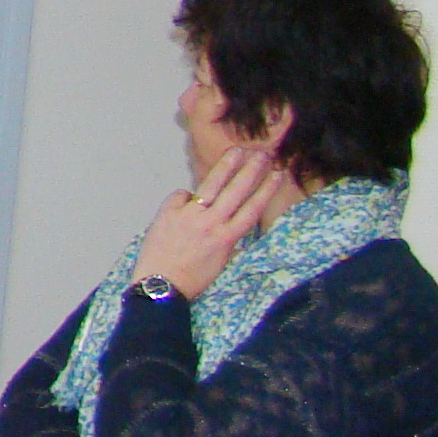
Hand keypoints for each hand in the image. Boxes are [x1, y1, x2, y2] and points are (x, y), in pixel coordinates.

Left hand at [131, 146, 293, 299]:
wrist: (160, 285)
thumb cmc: (193, 279)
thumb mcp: (222, 262)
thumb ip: (229, 239)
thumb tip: (234, 221)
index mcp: (227, 238)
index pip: (252, 208)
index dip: (267, 190)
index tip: (278, 174)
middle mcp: (211, 223)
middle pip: (236, 190)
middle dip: (252, 170)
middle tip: (262, 153)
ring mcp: (188, 216)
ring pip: (211, 186)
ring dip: (226, 166)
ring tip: (237, 151)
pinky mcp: (167, 213)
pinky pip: (180, 195)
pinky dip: (185, 196)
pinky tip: (187, 200)